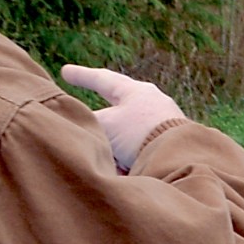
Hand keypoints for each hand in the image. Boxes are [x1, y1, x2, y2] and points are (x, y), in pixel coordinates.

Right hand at [60, 64, 186, 172]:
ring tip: (112, 162)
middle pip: (114, 112)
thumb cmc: (138, 133)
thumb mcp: (104, 123)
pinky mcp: (166, 146)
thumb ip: (88, 121)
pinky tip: (126, 172)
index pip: (103, 79)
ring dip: (113, 151)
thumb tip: (83, 127)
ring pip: (123, 137)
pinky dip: (127, 162)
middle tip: (86, 129)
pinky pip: (137, 153)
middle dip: (99, 126)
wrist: (178, 157)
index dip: (82, 76)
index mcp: (136, 91)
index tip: (66, 70)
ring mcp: (160, 125)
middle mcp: (150, 104)